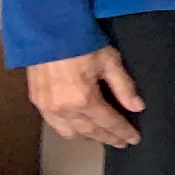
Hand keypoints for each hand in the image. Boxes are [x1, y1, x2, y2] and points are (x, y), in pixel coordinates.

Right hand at [26, 47, 143, 147]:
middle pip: (91, 131)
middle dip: (108, 138)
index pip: (109, 122)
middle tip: (121, 142)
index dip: (123, 132)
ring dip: (89, 137)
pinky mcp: (37, 103)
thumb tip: (137, 107)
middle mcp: (65, 109)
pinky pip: (55, 125)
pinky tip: (79, 129)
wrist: (49, 32)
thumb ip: (124, 86)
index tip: (134, 139)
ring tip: (103, 136)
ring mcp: (48, 108)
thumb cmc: (83, 44)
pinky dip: (70, 130)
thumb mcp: (110, 61)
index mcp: (85, 99)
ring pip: (71, 133)